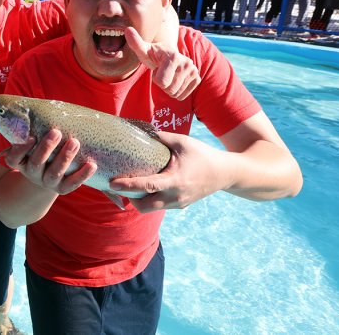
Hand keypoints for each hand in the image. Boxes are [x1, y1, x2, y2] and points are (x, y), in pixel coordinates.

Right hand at [2, 129, 96, 194]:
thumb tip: (33, 105)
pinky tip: (92, 165)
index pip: (14, 158)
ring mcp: (47, 183)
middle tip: (56, 132)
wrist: (48, 174)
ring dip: (65, 157)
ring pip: (54, 173)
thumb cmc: (42, 148)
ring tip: (74, 142)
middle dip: (46, 147)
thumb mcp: (33, 140)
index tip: (31, 137)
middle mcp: (32, 174)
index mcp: (21, 162)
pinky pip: (72, 184)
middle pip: (36, 163)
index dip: (20, 149)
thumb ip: (33, 127)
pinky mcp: (62, 189)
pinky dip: (82, 175)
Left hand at [109, 131, 230, 212]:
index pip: (148, 186)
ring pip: (151, 208)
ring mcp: (178, 203)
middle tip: (119, 184)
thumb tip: (140, 129)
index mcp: (175, 180)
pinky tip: (145, 187)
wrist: (226, 173)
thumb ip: (161, 137)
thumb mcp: (182, 142)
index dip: (128, 186)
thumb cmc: (202, 154)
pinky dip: (149, 199)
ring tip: (130, 185)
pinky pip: (159, 206)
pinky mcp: (180, 205)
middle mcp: (176, 196)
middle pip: (144, 207)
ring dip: (138, 200)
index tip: (112, 183)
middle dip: (129, 198)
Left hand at [125, 26, 200, 99]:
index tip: (157, 68)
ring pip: (176, 94)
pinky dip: (177, 91)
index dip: (155, 78)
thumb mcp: (143, 50)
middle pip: (170, 89)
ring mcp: (193, 71)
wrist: (167, 54)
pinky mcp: (197, 78)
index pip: (162, 82)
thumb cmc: (153, 54)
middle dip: (163, 84)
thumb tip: (127, 29)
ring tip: (168, 75)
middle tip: (163, 72)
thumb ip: (136, 42)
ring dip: (169, 88)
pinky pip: (183, 96)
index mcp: (174, 57)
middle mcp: (187, 63)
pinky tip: (175, 79)